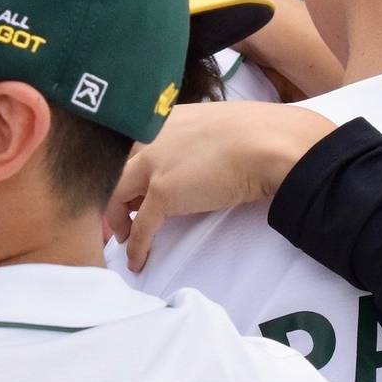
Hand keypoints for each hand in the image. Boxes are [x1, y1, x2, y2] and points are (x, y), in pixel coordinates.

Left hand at [108, 101, 335, 271]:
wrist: (268, 143)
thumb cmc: (258, 133)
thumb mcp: (215, 125)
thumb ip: (196, 137)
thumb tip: (200, 154)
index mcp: (165, 120)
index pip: (131, 146)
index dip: (127, 171)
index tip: (129, 189)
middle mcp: (151, 138)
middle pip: (116, 169)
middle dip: (113, 196)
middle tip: (117, 217)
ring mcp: (154, 164)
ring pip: (117, 195)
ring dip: (117, 221)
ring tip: (123, 239)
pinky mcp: (163, 192)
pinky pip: (141, 225)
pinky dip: (137, 246)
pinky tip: (138, 261)